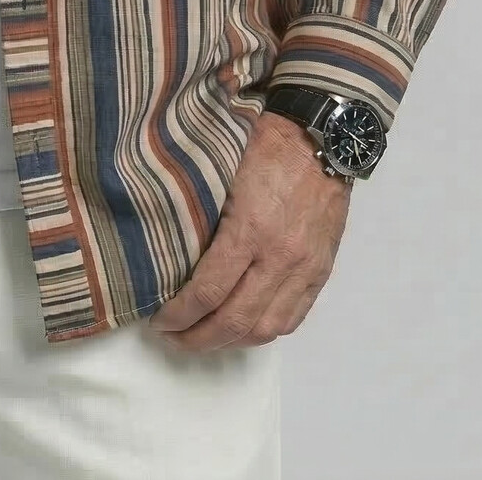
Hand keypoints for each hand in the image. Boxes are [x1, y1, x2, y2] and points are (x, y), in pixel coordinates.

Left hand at [147, 109, 350, 351]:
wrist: (323, 138)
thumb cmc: (264, 145)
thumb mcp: (222, 169)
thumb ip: (201, 210)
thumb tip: (165, 241)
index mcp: (250, 229)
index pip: (208, 290)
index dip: (179, 314)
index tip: (158, 320)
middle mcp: (279, 257)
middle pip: (235, 320)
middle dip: (198, 338)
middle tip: (173, 338)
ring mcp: (304, 269)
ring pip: (266, 329)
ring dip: (231, 342)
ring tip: (203, 339)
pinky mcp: (320, 272)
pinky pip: (293, 318)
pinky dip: (264, 332)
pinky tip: (242, 330)